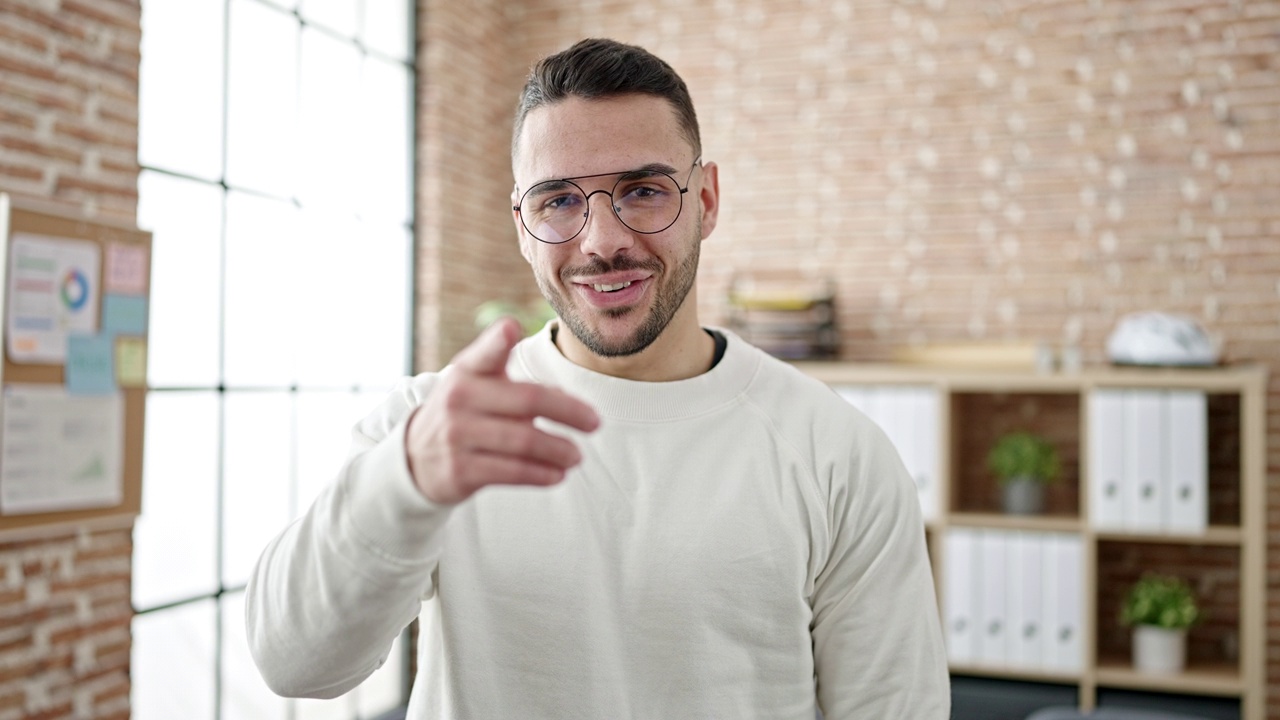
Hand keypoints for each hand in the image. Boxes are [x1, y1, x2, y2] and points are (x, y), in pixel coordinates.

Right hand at [406, 317, 599, 504]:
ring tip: (577, 455)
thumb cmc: (464, 412)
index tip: (511, 327)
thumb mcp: (477, 384)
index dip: (497, 340)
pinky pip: (512, 472)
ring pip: (524, 441)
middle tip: (595, 423)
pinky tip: (558, 474)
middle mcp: (459, 399)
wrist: (415, 457)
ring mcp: (457, 435)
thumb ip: (520, 383)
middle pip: (527, 401)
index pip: (484, 353)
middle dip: (569, 412)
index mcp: (467, 371)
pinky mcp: (460, 471)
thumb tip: (572, 402)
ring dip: (559, 449)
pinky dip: (542, 474)